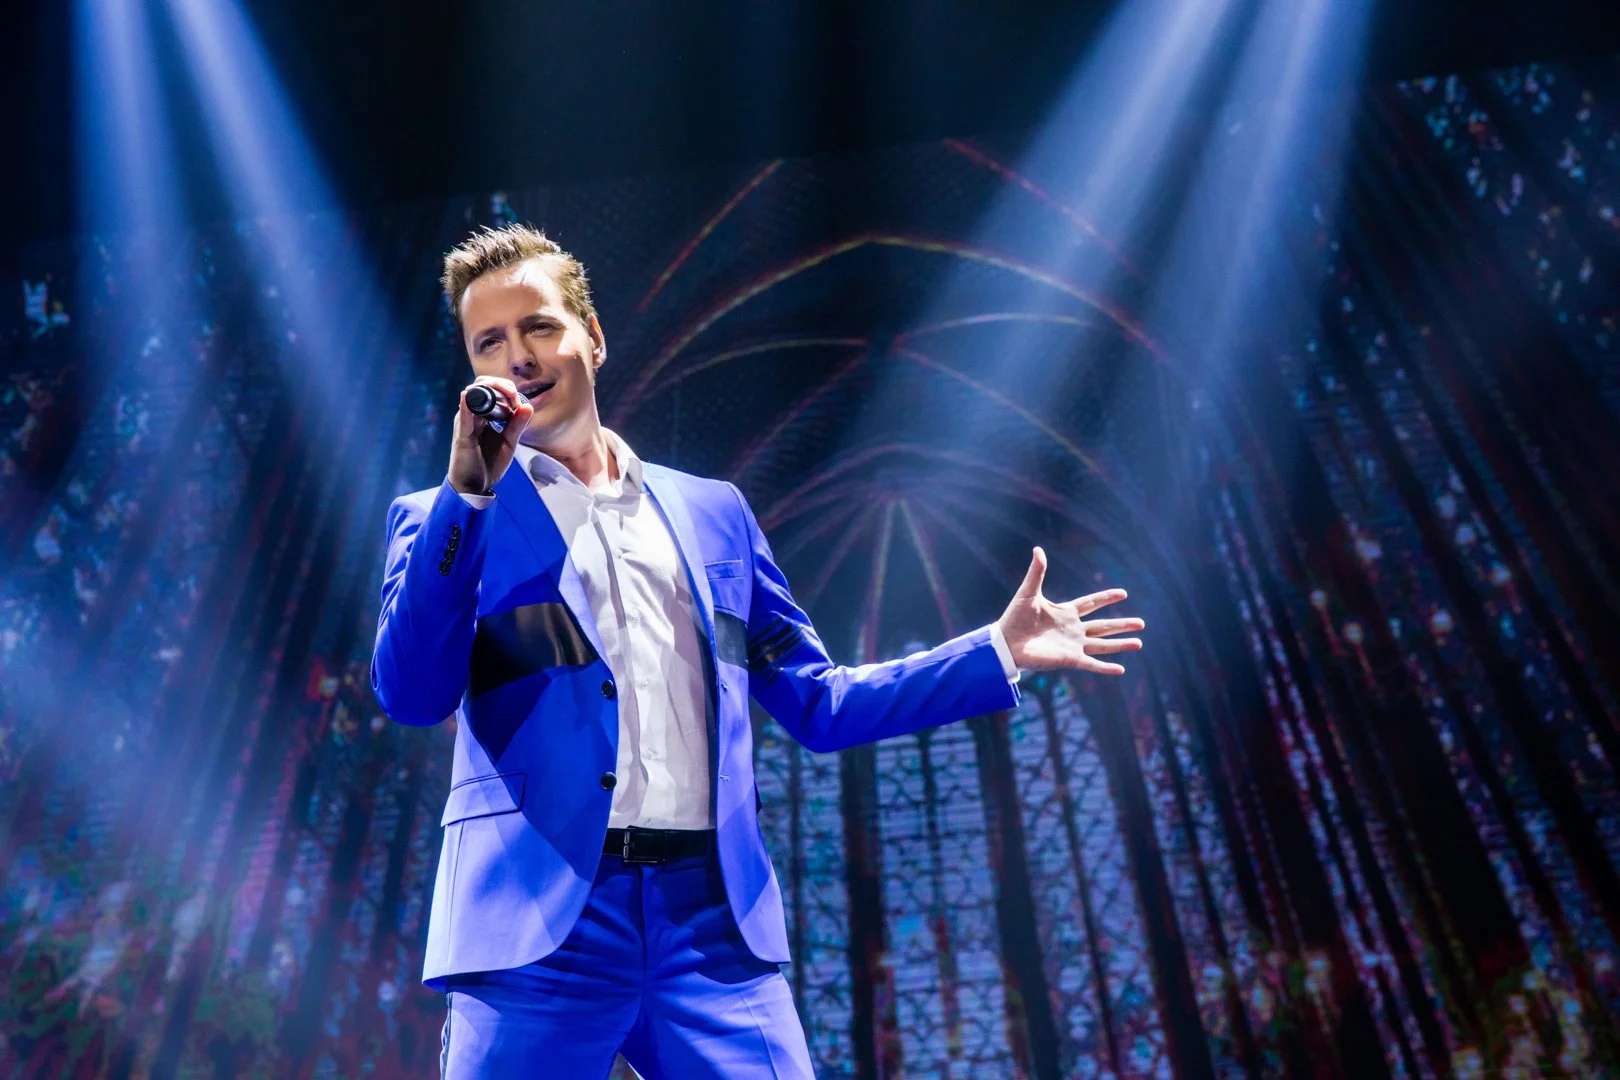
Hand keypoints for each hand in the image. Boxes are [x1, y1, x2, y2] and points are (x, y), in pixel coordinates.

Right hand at [448, 377, 532, 495]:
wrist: (474, 487)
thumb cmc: (488, 464)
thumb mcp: (508, 443)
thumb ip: (517, 425)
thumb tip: (528, 406)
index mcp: (483, 415)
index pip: (491, 389)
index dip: (507, 390)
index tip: (520, 402)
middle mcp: (472, 415)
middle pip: (481, 386)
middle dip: (500, 385)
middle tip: (514, 395)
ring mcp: (465, 423)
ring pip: (473, 396)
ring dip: (491, 390)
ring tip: (509, 395)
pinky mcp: (462, 436)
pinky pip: (464, 418)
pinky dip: (466, 406)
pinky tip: (468, 396)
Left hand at [995, 546, 1143, 674]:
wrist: (1005, 643)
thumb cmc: (1014, 618)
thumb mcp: (1028, 592)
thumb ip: (1036, 572)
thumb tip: (1038, 549)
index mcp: (1065, 612)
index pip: (1091, 603)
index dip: (1107, 598)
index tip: (1124, 593)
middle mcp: (1073, 629)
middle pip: (1103, 626)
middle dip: (1122, 625)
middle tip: (1142, 623)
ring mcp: (1073, 645)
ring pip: (1102, 645)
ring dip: (1120, 644)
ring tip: (1139, 642)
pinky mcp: (1069, 659)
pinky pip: (1091, 664)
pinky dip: (1105, 667)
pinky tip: (1121, 669)